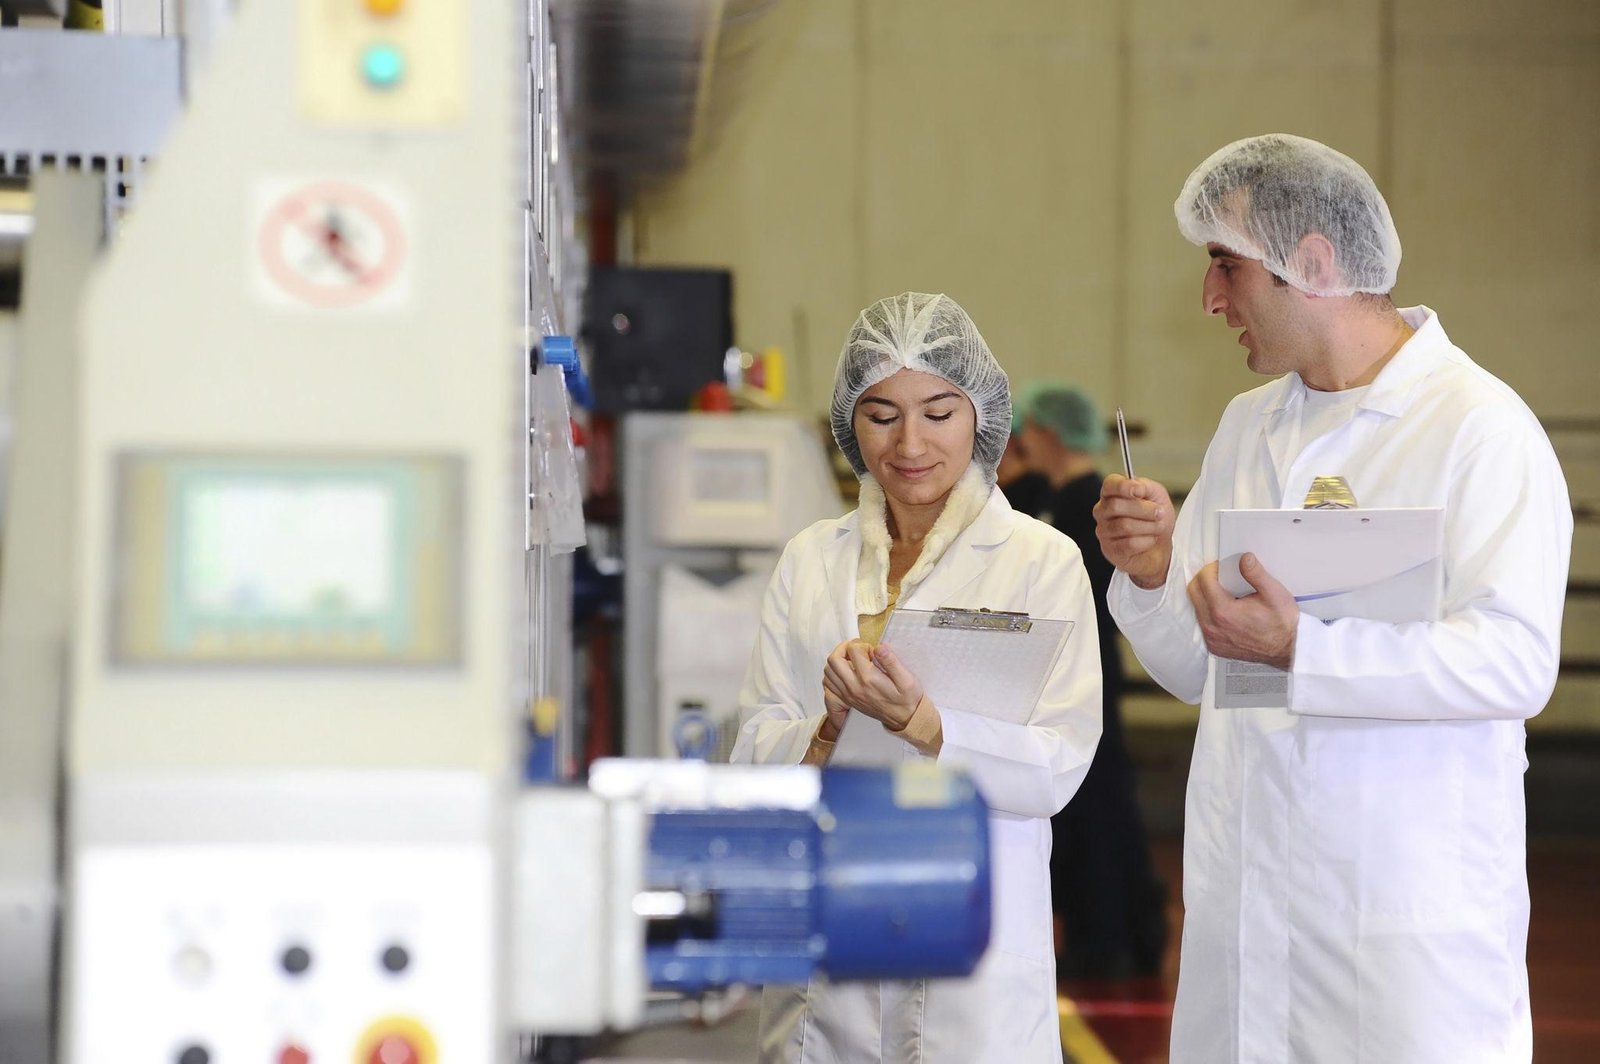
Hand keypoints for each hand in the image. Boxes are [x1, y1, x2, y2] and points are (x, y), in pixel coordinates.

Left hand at [822, 639, 926, 731]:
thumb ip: (892, 661)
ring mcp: (848, 694)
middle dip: (845, 648)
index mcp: (869, 679)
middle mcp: (855, 686)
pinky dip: (833, 673)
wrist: (904, 718)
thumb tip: (880, 647)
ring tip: (852, 658)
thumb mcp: (907, 679)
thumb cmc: (906, 698)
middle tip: (858, 649)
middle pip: (834, 659)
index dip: (863, 645)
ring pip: (828, 670)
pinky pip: (829, 683)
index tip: (872, 650)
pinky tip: (847, 670)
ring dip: (838, 659)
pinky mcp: (846, 699)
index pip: (854, 651)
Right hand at [1093, 474, 1175, 589]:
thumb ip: (1145, 486)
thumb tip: (1136, 487)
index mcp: (1111, 494)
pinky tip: (1149, 540)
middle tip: (1160, 513)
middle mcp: (1102, 511)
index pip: (1109, 485)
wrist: (1161, 546)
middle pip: (1116, 506)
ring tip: (1158, 527)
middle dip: (1144, 510)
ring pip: (1124, 526)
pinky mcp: (1110, 550)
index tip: (1140, 491)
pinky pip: (1129, 544)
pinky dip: (1147, 541)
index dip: (1123, 486)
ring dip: (1149, 526)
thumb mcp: (1156, 496)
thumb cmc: (1154, 519)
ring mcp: (1103, 531)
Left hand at [1186, 554, 1298, 668]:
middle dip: (1204, 579)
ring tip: (1224, 592)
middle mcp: (1213, 627)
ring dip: (1205, 596)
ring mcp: (1212, 639)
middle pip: (1194, 592)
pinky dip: (1208, 613)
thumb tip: (1244, 559)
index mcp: (1224, 612)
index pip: (1203, 580)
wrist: (1288, 648)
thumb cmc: (1282, 624)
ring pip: (1196, 608)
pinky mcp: (1214, 646)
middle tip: (1219, 575)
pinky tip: (1224, 609)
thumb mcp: (1274, 593)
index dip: (1211, 568)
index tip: (1220, 566)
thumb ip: (1256, 573)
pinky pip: (1202, 623)